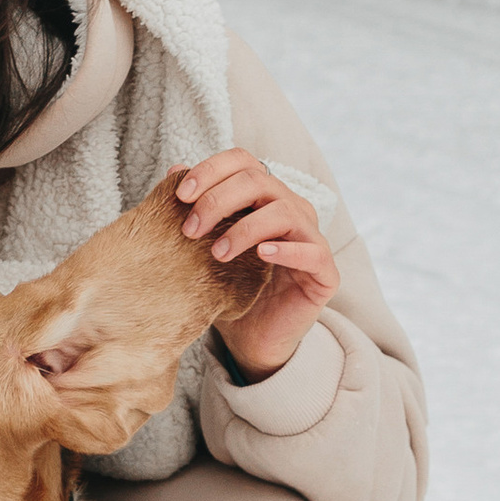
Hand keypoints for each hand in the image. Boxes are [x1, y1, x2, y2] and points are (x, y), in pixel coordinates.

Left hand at [173, 150, 337, 378]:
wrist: (253, 339)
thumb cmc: (231, 288)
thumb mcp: (206, 247)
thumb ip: (196, 208)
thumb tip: (174, 169)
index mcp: (265, 196)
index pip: (243, 161)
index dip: (211, 170)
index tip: (180, 194)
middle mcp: (292, 209)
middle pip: (258, 180)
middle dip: (217, 200)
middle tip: (190, 230)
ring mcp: (311, 238)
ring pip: (283, 211)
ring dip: (244, 228)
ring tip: (218, 254)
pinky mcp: (325, 272)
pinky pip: (312, 251)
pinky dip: (285, 250)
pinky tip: (261, 255)